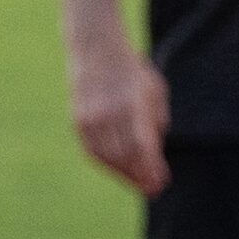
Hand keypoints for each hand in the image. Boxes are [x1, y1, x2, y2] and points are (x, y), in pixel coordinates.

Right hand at [70, 42, 170, 195]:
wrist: (96, 49)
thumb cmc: (132, 72)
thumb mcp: (154, 93)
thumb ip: (154, 124)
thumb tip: (153, 157)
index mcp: (132, 104)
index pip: (142, 147)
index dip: (151, 169)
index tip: (160, 183)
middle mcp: (109, 112)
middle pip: (125, 157)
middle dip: (140, 176)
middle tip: (152, 188)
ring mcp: (90, 117)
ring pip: (107, 157)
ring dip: (123, 173)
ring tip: (137, 181)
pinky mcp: (78, 120)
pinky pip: (92, 150)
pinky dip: (106, 163)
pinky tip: (118, 168)